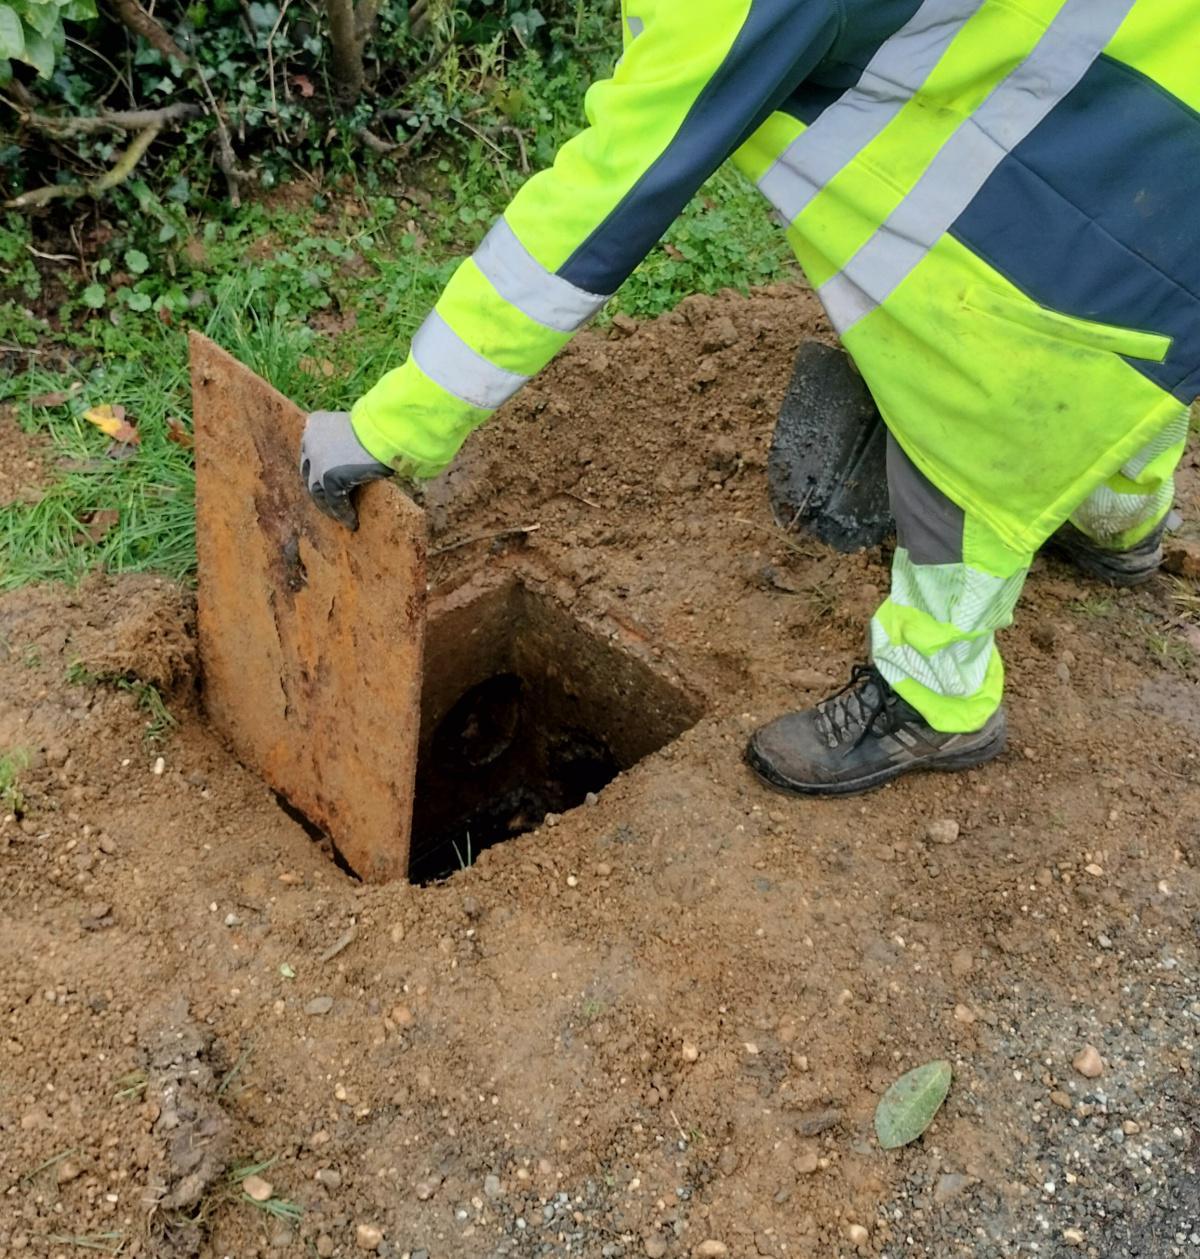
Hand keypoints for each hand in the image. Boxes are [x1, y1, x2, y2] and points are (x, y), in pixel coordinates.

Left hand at [300, 410, 393, 530]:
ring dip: (328, 507)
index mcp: (316, 423)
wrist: (389, 428)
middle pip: (309, 473)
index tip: (324, 481)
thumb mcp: (357, 426)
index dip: (316, 468)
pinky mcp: (330, 477)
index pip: (310, 451)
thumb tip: (352, 457)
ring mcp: (318, 460)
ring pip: (317, 491)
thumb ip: (345, 438)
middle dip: (319, 490)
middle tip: (330, 504)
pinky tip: (352, 522)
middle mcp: (311, 441)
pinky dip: (343, 514)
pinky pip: (334, 502)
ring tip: (340, 517)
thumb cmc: (384, 426)